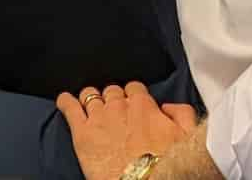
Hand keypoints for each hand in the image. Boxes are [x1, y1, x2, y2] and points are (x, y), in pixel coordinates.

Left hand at [57, 81, 199, 179]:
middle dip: (113, 99)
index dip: (133, 97)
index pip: (134, 88)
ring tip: (90, 105)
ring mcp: (98, 118)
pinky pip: (69, 108)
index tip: (133, 105)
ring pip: (90, 95)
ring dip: (90, 98)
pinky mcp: (82, 133)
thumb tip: (168, 106)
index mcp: (143, 105)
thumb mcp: (187, 136)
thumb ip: (181, 113)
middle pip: (112, 91)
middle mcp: (119, 106)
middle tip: (114, 112)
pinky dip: (65, 102)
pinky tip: (64, 101)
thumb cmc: (167, 163)